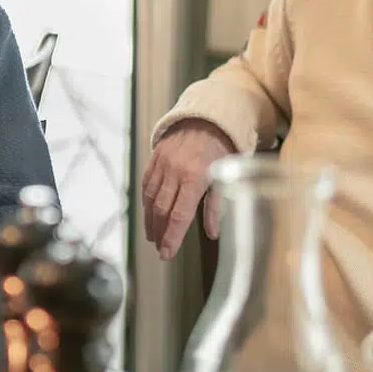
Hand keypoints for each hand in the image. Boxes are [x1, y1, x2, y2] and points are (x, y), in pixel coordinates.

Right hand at [141, 119, 236, 260]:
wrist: (207, 117)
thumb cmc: (222, 148)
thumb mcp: (226, 176)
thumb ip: (216, 205)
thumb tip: (213, 234)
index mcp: (195, 177)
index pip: (179, 216)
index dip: (172, 238)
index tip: (166, 254)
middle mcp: (175, 171)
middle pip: (163, 211)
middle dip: (161, 233)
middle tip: (161, 250)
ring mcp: (162, 164)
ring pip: (151, 199)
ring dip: (151, 221)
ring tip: (153, 236)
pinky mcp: (155, 158)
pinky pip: (146, 184)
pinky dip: (146, 202)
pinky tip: (149, 213)